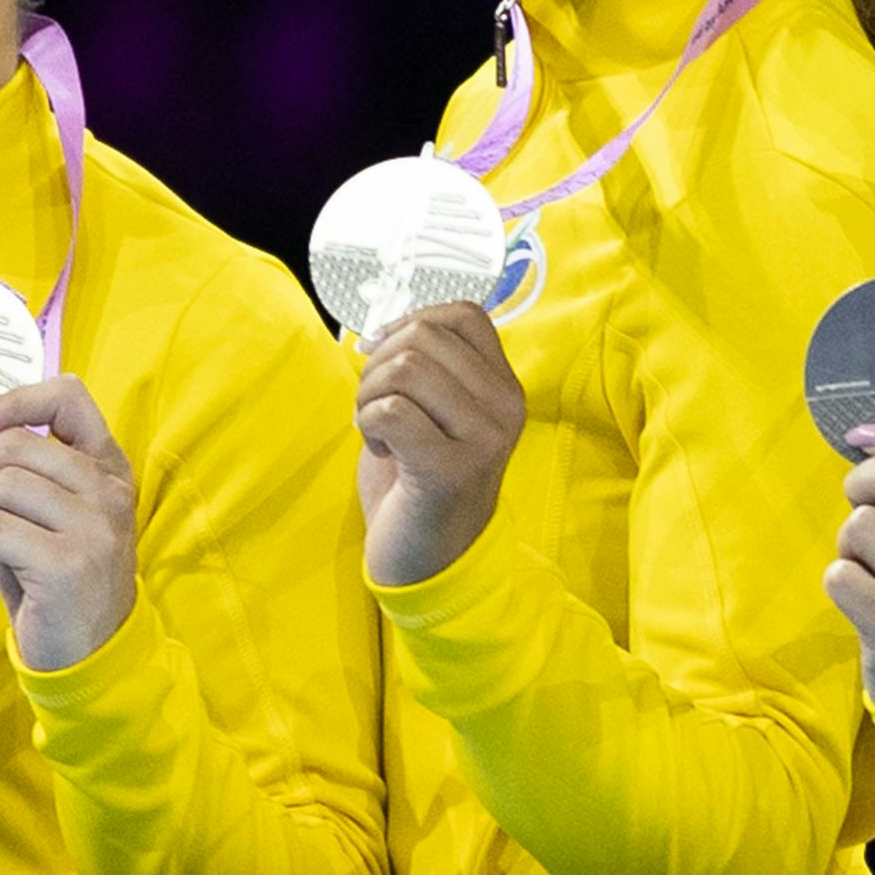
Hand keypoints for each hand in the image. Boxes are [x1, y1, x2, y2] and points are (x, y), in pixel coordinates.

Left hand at [0, 376, 143, 672]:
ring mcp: (94, 527)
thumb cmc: (58, 584)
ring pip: (1, 484)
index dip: (13, 401)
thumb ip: (28, 479)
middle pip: (18, 444)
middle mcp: (108, 492)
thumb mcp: (55, 521)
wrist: (90, 656)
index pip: (69, 398)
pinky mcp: (68, 564)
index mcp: (108, 470)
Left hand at [354, 305, 524, 586]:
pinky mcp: (451, 470)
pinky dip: (368, 423)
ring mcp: (484, 439)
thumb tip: (381, 327)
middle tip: (373, 405)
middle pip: (424, 336)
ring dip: (368, 395)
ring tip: (375, 429)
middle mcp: (506, 408)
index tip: (382, 354)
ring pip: (405, 368)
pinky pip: (392, 410)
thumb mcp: (436, 413)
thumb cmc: (420, 480)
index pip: (464, 315)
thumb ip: (425, 367)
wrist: (430, 560)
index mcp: (505, 388)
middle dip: (378, 363)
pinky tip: (381, 450)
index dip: (411, 322)